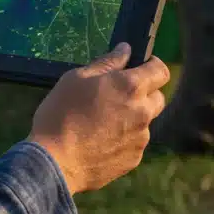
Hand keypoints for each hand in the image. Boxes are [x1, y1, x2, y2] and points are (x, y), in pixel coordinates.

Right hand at [26, 43, 170, 194]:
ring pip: (145, 122)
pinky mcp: (134, 159)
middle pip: (158, 97)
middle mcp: (142, 112)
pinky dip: (124, 140)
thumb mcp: (77, 79)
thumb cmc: (60, 115)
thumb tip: (125, 50)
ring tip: (102, 124)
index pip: (160, 71)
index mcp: (130, 87)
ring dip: (133, 118)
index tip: (142, 67)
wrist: (54, 164)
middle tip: (118, 96)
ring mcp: (140, 138)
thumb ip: (107, 63)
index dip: (153, 66)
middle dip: (144, 93)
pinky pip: (135, 143)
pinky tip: (100, 142)